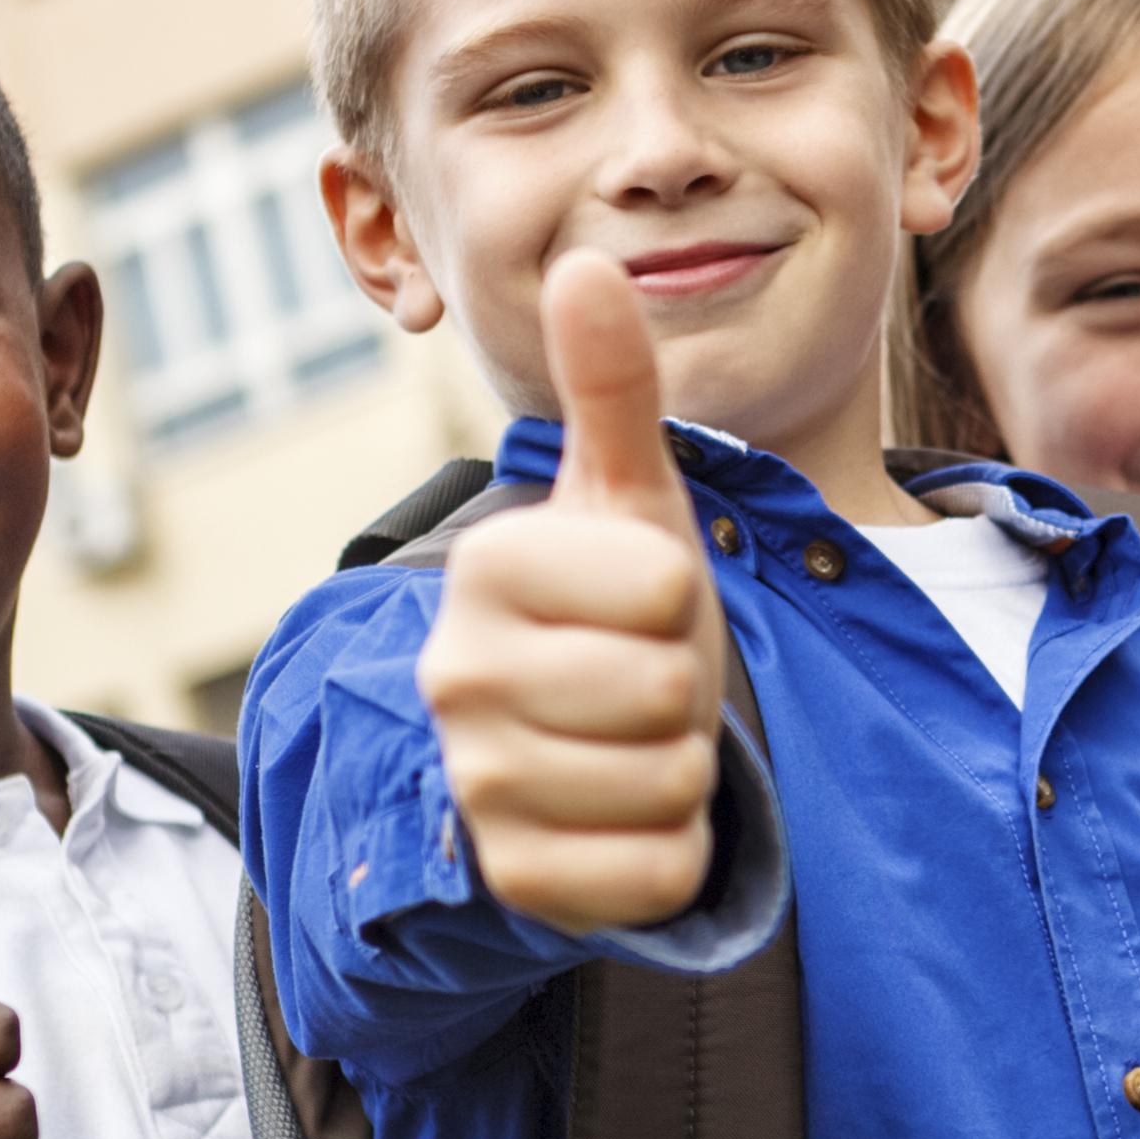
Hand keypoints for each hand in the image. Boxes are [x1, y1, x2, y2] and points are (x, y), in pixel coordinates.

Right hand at [422, 252, 728, 931]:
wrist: (574, 746)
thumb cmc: (612, 606)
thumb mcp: (626, 497)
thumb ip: (612, 386)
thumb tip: (587, 261)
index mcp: (488, 572)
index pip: (662, 587)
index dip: (680, 599)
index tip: (637, 605)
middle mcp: (457, 677)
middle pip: (665, 689)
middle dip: (683, 689)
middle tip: (639, 679)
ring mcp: (476, 783)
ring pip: (665, 781)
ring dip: (679, 769)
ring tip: (631, 742)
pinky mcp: (513, 877)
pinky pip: (653, 870)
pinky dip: (667, 852)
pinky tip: (623, 816)